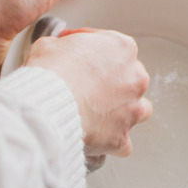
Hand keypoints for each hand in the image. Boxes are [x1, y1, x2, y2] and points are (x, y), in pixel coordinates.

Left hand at [0, 0, 129, 75]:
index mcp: (54, 1)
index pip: (92, 8)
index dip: (110, 14)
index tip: (133, 23)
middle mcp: (51, 25)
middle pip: (88, 35)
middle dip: (102, 42)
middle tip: (124, 49)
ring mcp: (45, 49)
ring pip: (78, 56)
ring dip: (87, 60)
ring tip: (108, 64)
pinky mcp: (38, 68)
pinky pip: (62, 72)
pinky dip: (70, 72)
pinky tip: (86, 75)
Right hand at [23, 29, 151, 156]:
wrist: (49, 106)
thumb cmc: (52, 72)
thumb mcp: (49, 45)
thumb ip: (60, 47)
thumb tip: (56, 51)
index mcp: (122, 48)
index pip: (111, 44)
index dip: (90, 49)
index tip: (76, 55)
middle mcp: (134, 78)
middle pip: (130, 77)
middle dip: (112, 80)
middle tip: (89, 85)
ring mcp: (131, 109)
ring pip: (138, 110)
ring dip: (124, 111)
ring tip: (103, 114)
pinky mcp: (120, 136)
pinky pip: (122, 143)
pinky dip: (111, 141)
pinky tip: (98, 139)